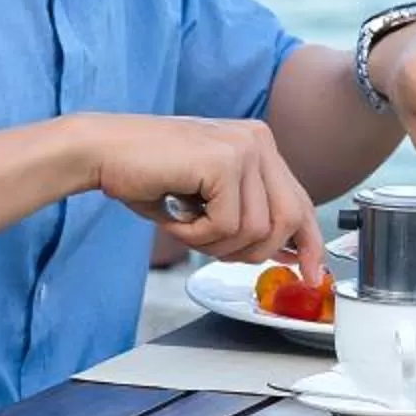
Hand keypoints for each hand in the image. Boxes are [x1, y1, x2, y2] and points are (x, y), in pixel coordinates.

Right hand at [81, 112, 324, 272]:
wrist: (103, 151)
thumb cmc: (147, 174)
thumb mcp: (209, 198)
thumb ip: (248, 216)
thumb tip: (286, 251)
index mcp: (258, 144)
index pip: (300, 201)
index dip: (310, 243)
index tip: (312, 274)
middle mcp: (258, 140)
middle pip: (288, 219)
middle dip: (255, 252)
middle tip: (215, 250)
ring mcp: (243, 147)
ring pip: (257, 229)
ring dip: (217, 243)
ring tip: (187, 225)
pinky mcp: (223, 161)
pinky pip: (228, 224)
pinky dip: (198, 235)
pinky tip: (177, 218)